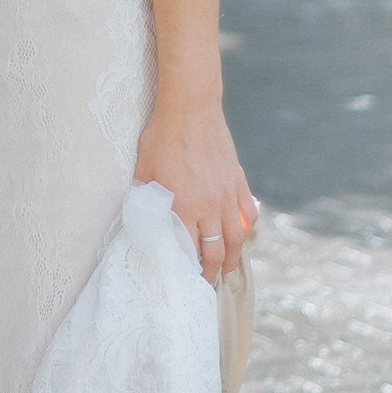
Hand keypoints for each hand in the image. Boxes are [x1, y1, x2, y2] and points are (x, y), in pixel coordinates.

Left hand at [135, 97, 257, 278]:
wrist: (190, 108)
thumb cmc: (162, 137)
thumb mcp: (144, 170)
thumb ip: (146, 198)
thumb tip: (143, 217)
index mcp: (183, 206)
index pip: (188, 250)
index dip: (187, 270)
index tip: (184, 282)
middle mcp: (209, 206)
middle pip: (215, 251)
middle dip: (212, 272)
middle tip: (207, 284)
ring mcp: (227, 195)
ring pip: (236, 237)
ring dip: (232, 258)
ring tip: (228, 270)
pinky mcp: (238, 182)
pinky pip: (248, 213)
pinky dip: (246, 229)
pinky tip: (242, 236)